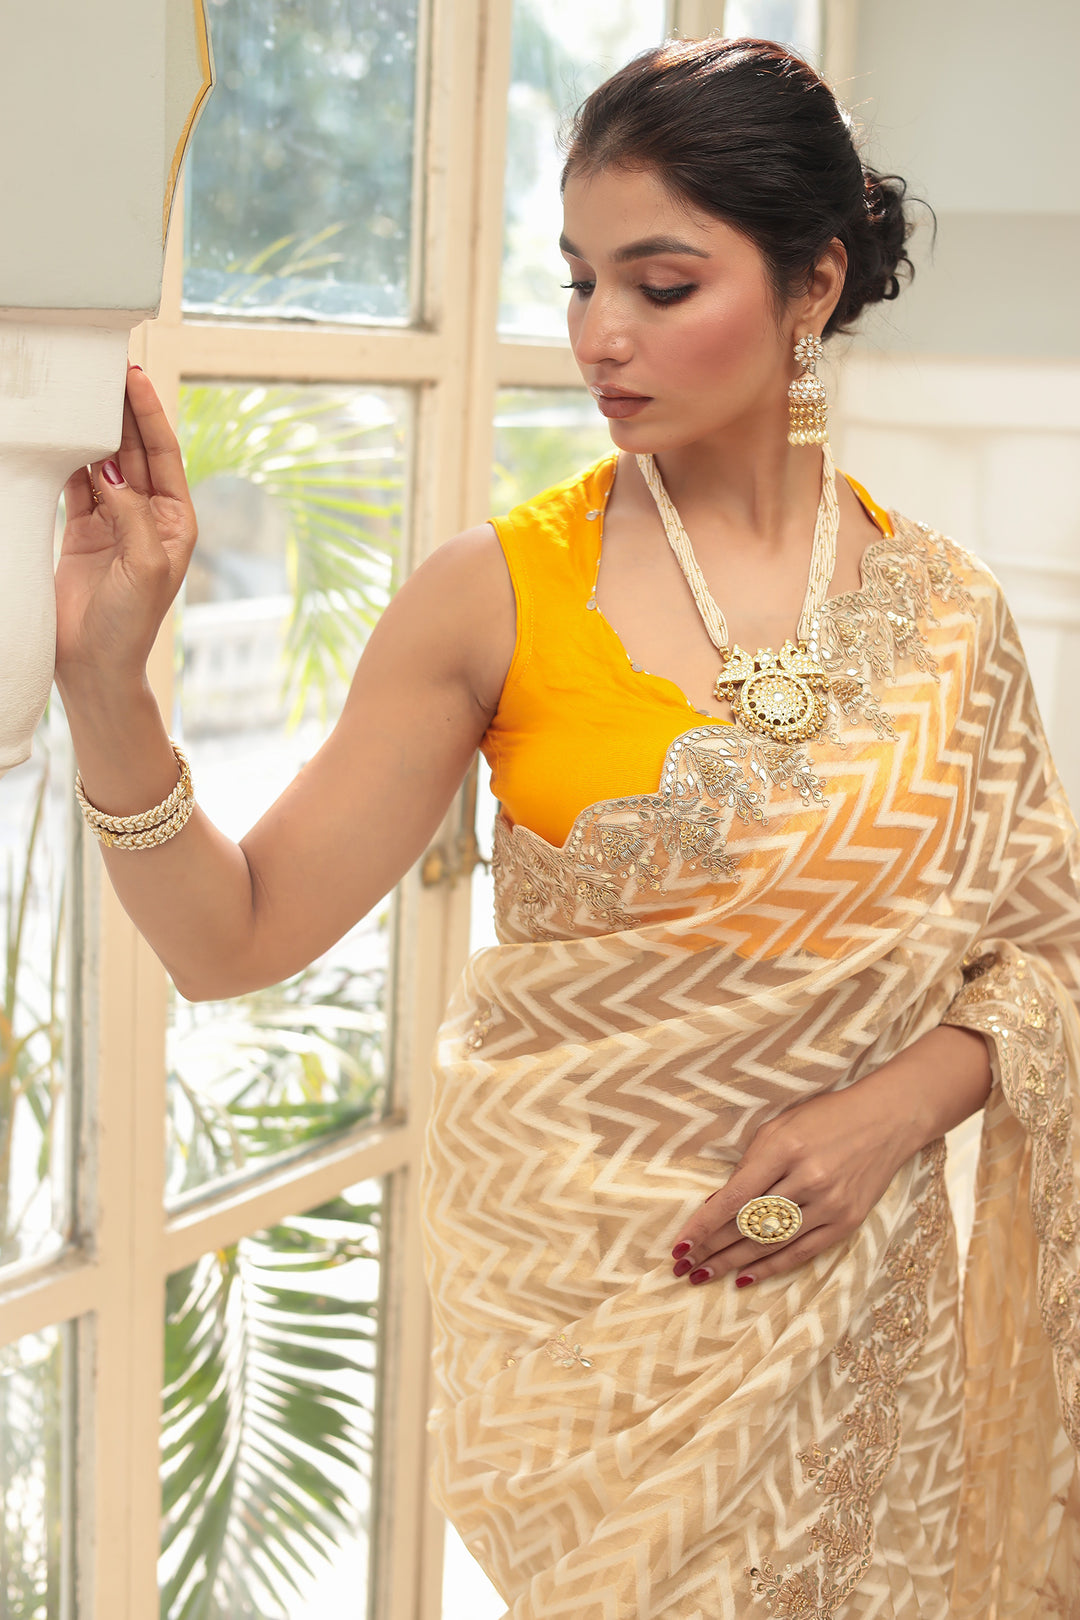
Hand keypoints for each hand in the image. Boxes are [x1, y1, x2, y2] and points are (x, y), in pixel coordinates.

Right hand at [55, 366, 196, 691]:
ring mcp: (113, 521)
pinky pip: (74, 483)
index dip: (149, 413)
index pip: (163, 454)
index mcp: (175, 520)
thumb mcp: (146, 565)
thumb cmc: (130, 624)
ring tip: (79, 389)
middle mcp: (147, 516)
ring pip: (102, 461)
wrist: (94, 666)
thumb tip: (108, 469)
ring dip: (93, 428)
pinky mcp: (81, 530)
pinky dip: (67, 457)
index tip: (134, 376)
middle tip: (106, 367)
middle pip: (133, 449)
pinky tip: (60, 430)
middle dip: (122, 409)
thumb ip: (130, 513)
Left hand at [668, 1078, 920, 1289]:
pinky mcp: (847, 1222)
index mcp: (785, 1148)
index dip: (704, 1224)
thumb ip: (749, 1164)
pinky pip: (801, 1252)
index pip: (735, 1197)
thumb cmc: (824, 1118)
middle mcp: (808, 1179)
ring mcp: (830, 1204)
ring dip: (733, 1263)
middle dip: (712, 1248)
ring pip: (771, 1243)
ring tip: (704, 1275)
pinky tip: (744, 1277)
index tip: (679, 1245)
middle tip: (683, 1266)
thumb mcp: (780, 1127)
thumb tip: (716, 1204)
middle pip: (750, 1224)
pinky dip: (770, 1267)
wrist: (887, 1120)